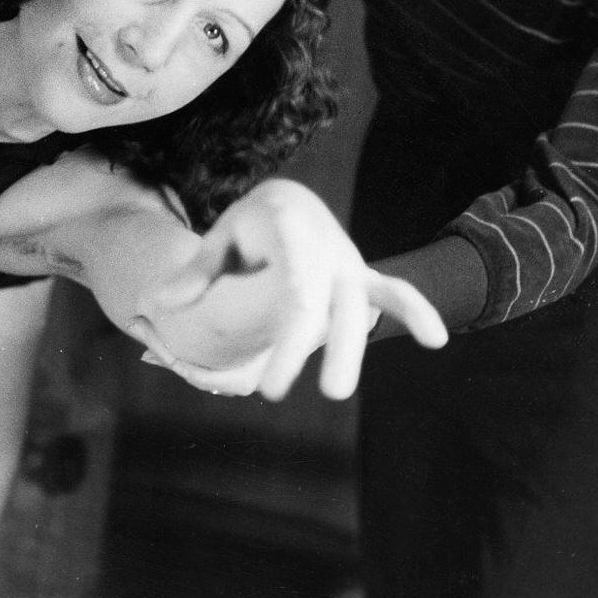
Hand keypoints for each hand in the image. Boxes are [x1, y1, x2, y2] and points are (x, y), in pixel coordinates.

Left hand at [142, 180, 447, 400]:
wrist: (287, 202)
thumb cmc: (246, 228)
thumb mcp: (219, 240)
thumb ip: (195, 272)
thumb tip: (161, 303)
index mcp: (287, 229)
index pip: (293, 295)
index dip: (287, 343)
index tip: (270, 388)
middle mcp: (324, 245)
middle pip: (322, 306)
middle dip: (308, 352)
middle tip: (279, 395)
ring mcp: (345, 262)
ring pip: (360, 305)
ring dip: (352, 348)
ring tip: (338, 393)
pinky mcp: (359, 278)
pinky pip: (392, 292)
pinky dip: (414, 311)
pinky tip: (436, 339)